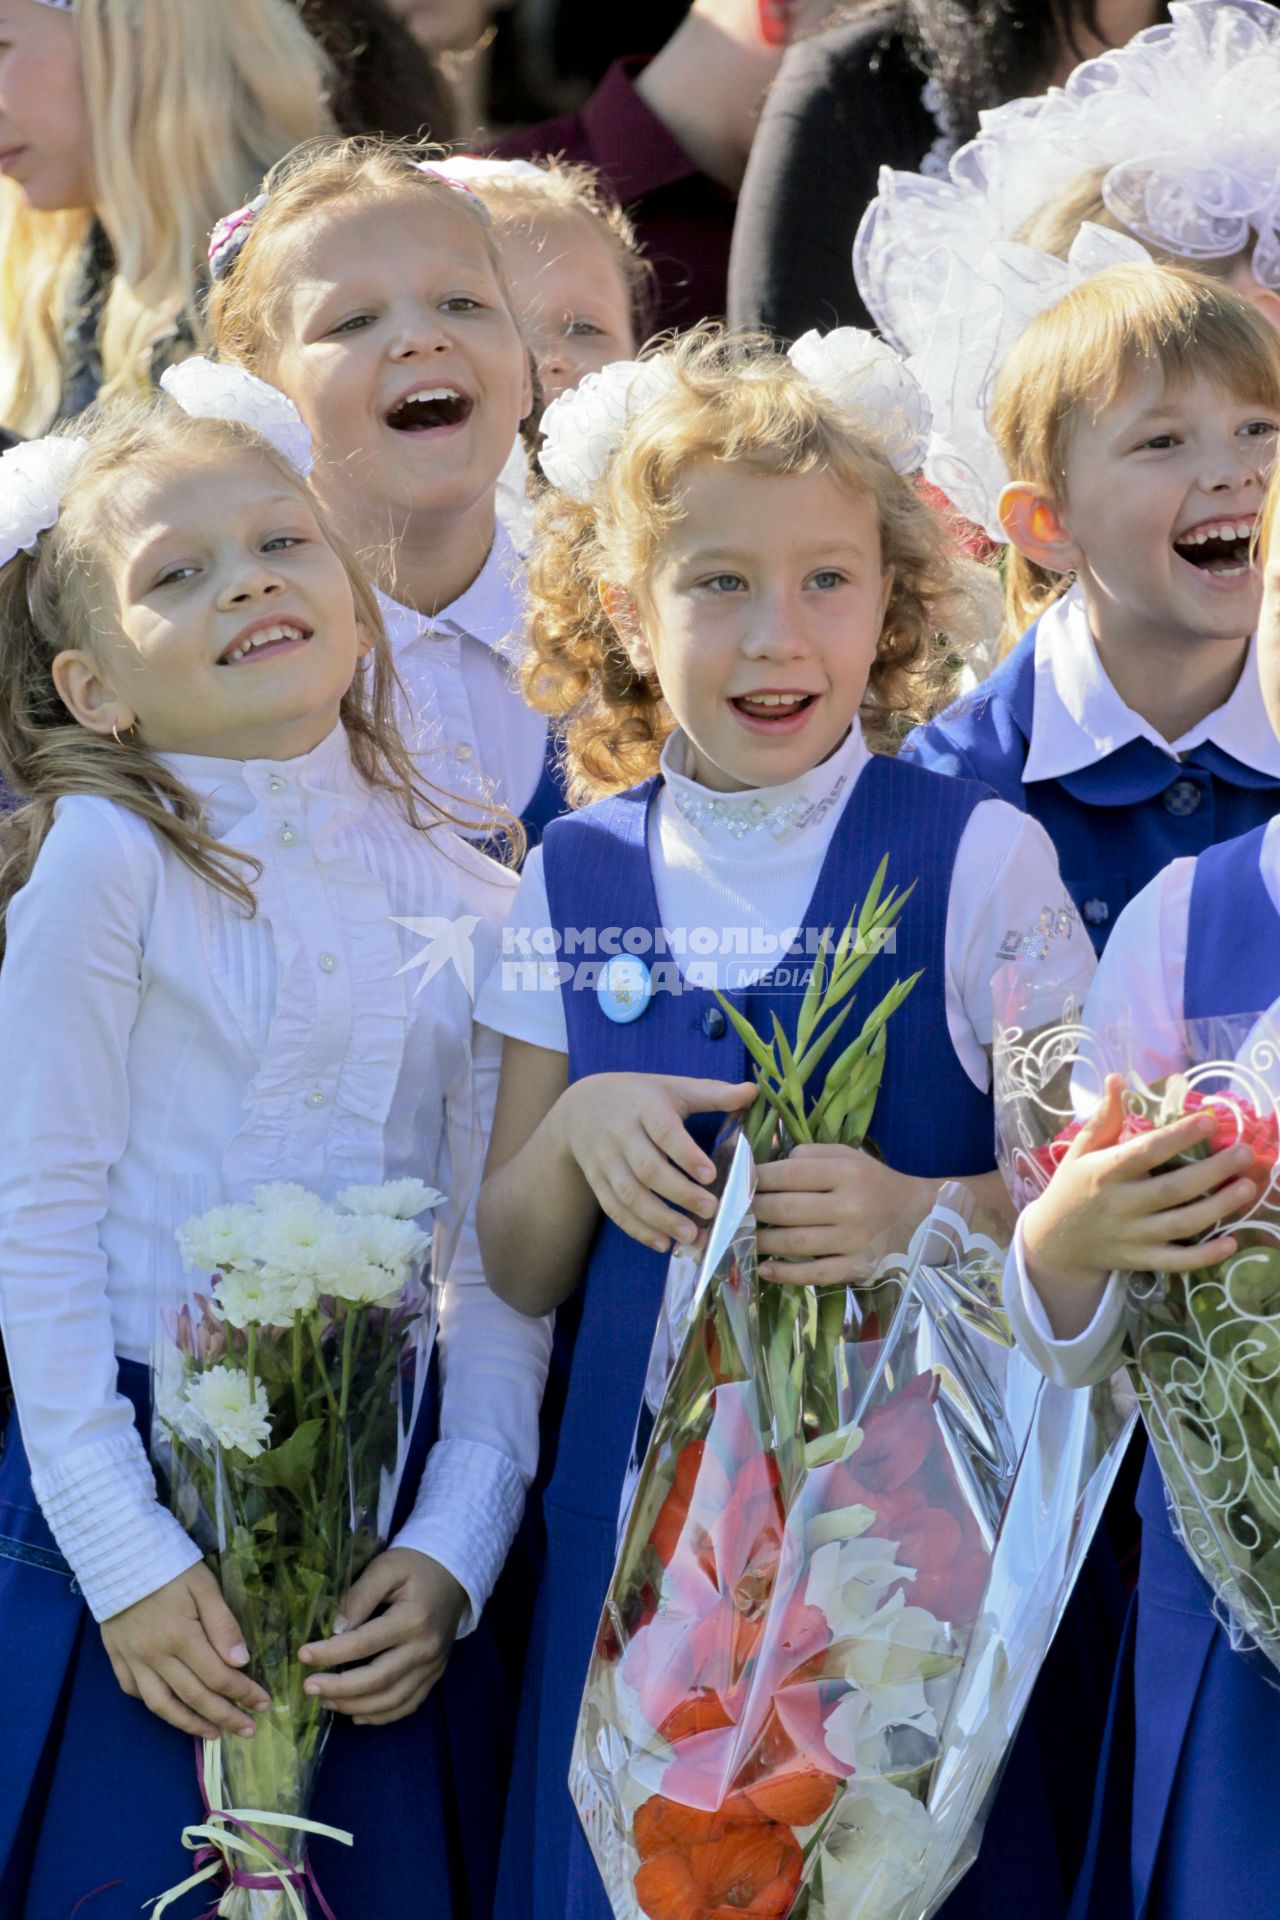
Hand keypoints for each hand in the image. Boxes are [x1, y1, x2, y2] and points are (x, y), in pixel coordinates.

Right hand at [100, 1562, 269, 1739]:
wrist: (118, 1554)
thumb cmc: (168, 1565)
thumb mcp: (204, 1585)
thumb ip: (223, 1624)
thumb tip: (240, 1662)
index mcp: (181, 1636)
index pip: (218, 1676)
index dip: (244, 1693)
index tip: (263, 1704)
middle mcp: (155, 1656)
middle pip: (194, 1697)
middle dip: (225, 1717)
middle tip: (248, 1730)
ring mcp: (132, 1660)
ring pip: (162, 1705)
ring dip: (190, 1724)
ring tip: (213, 1733)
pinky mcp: (116, 1658)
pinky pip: (136, 1692)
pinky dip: (156, 1705)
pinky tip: (172, 1709)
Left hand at [298, 1549, 467, 1725]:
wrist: (453, 1574)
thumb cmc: (415, 1566)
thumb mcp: (386, 1567)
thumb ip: (359, 1596)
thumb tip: (334, 1630)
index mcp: (413, 1619)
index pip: (364, 1644)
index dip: (331, 1653)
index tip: (303, 1654)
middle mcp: (425, 1648)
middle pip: (379, 1680)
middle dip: (339, 1688)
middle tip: (309, 1687)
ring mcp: (433, 1665)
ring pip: (392, 1700)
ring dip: (355, 1706)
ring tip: (326, 1701)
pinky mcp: (434, 1674)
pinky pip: (408, 1705)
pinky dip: (381, 1716)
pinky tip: (356, 1714)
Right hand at [554, 1072, 755, 1254]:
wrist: (580, 1106)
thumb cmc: (639, 1097)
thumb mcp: (673, 1088)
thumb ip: (712, 1093)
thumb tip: (754, 1091)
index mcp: (644, 1107)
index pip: (664, 1132)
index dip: (686, 1155)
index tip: (711, 1175)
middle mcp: (620, 1134)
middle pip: (648, 1168)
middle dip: (679, 1193)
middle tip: (712, 1211)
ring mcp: (605, 1160)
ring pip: (629, 1194)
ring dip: (660, 1219)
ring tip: (691, 1236)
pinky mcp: (596, 1181)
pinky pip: (614, 1209)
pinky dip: (637, 1229)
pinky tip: (663, 1243)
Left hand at [754, 1143, 931, 1283]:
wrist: (919, 1216)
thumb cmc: (873, 1182)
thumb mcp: (847, 1156)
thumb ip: (807, 1155)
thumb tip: (763, 1163)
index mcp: (847, 1172)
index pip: (791, 1173)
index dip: (757, 1178)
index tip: (737, 1183)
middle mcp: (850, 1205)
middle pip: (787, 1209)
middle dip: (753, 1211)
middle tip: (731, 1213)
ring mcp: (854, 1240)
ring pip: (795, 1242)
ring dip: (761, 1242)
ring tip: (742, 1238)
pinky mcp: (857, 1268)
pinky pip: (815, 1274)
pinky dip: (786, 1274)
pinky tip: (766, 1269)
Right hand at [1022, 1076, 1256, 1339]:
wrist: (1055, 1242)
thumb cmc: (1072, 1186)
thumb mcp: (1080, 1149)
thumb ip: (1104, 1117)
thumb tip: (1118, 1079)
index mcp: (1104, 1172)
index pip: (1146, 1151)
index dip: (1179, 1136)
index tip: (1211, 1120)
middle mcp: (1120, 1204)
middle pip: (1173, 1189)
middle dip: (1213, 1171)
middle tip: (1246, 1152)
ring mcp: (1131, 1235)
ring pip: (1182, 1224)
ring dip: (1218, 1207)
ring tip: (1248, 1187)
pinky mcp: (1140, 1260)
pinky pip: (1176, 1261)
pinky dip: (1205, 1256)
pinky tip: (1231, 1242)